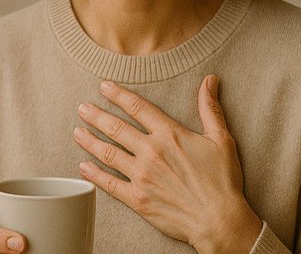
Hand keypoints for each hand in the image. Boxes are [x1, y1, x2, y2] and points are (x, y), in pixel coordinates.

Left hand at [73, 75, 260, 253]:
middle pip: (116, 128)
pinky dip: (94, 174)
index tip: (104, 87)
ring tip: (77, 132)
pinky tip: (83, 167)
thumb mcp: (221, 139)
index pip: (138, 108)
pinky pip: (109, 184)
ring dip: (90, 141)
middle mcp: (151, 152)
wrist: (219, 219)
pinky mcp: (137, 199)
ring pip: (108, 153)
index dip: (118, 95)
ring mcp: (142, 176)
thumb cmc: (222, 181)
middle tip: (82, 108)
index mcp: (170, 134)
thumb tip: (209, 81)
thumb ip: (210, 108)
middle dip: (96, 116)